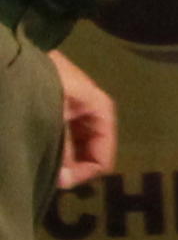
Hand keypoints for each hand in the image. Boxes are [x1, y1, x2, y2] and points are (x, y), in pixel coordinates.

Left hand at [50, 51, 111, 190]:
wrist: (12, 57)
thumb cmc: (39, 82)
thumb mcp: (52, 117)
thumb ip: (61, 149)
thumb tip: (64, 180)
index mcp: (100, 110)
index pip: (104, 156)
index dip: (83, 174)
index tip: (58, 182)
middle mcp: (92, 111)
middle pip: (92, 150)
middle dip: (73, 167)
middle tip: (49, 178)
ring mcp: (75, 109)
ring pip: (77, 144)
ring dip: (63, 159)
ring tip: (42, 167)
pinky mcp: (59, 108)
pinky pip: (64, 135)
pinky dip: (55, 148)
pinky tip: (38, 152)